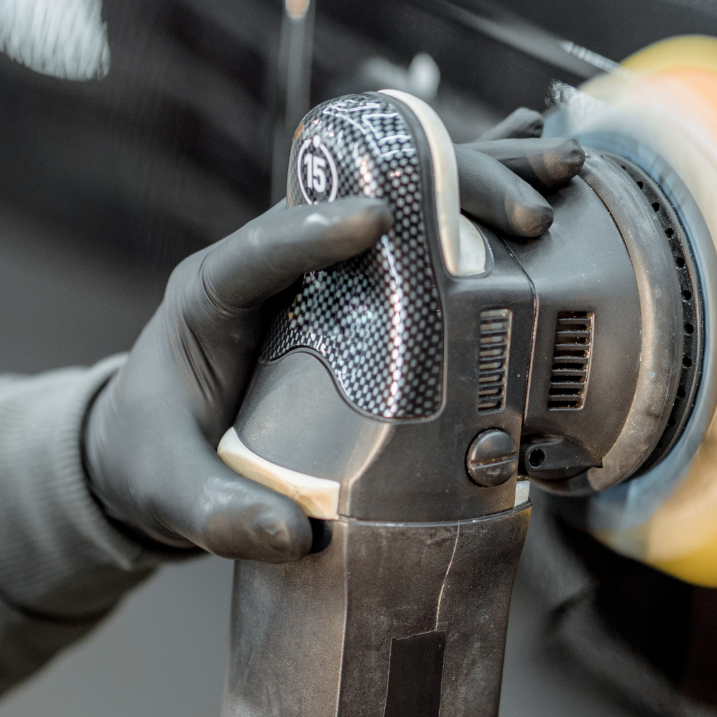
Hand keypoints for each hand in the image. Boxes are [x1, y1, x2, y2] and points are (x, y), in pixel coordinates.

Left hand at [83, 113, 584, 561]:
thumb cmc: (156, 459)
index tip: (373, 220)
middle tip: (517, 216)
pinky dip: (490, 211)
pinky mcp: (368, 296)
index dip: (314, 225)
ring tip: (560, 180)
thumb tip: (292, 535)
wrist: (156, 457)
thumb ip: (217, 512)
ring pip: (409, 200)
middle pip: (360, 197)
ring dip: (484, 183)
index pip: (262, 244)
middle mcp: (278, 265)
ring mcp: (330, 273)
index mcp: (214, 293)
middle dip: (444, 190)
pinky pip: (432, 238)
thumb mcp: (168, 492)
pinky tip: (557, 191)